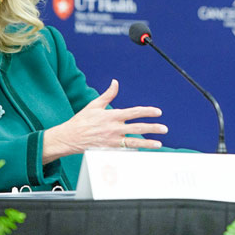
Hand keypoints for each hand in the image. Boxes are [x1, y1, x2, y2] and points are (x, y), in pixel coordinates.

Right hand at [42, 79, 167, 162]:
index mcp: (112, 115)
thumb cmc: (82, 120)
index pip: (134, 112)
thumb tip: (115, 82)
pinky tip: (143, 151)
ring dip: (148, 143)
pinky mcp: (109, 150)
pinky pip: (124, 151)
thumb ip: (108, 94)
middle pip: (137, 128)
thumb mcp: (94, 105)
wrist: (69, 137)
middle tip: (164, 128)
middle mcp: (113, 128)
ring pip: (134, 142)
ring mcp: (112, 141)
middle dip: (152, 128)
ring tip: (159, 144)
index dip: (147, 111)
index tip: (158, 112)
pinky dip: (134, 151)